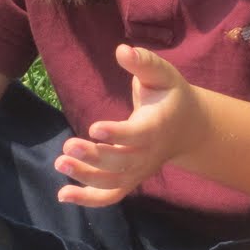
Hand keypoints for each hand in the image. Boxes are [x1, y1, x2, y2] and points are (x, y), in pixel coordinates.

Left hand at [55, 44, 207, 206]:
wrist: (189, 128)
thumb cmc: (170, 95)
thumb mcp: (162, 74)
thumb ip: (143, 62)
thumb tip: (122, 49)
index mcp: (157, 126)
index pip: (137, 134)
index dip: (117, 134)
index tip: (93, 128)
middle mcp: (149, 153)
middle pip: (122, 161)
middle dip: (94, 157)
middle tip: (67, 146)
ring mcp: (139, 170)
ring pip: (113, 182)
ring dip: (86, 177)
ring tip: (60, 163)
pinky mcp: (130, 179)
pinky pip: (111, 195)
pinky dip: (88, 199)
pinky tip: (63, 194)